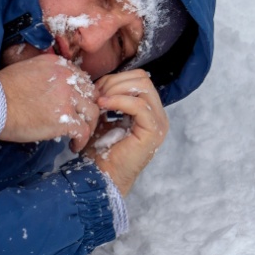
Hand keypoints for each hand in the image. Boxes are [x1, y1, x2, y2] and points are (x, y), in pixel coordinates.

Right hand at [0, 53, 99, 150]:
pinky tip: (74, 146)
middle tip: (82, 119)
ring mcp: (67, 99)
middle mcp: (66, 78)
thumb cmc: (1, 90)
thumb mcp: (26, 69)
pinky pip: (83, 130)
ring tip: (80, 135)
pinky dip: (82, 140)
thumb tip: (49, 87)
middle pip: (90, 94)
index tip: (77, 104)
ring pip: (92, 112)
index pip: (81, 78)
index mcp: (57, 65)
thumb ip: (43, 74)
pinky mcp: (64, 119)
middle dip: (88, 107)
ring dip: (88, 125)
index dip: (81, 93)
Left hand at [82, 69, 167, 195]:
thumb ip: (108, 98)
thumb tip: (101, 80)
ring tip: (99, 101)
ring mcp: (158, 123)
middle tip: (96, 95)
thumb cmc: (100, 150)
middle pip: (142, 79)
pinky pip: (140, 105)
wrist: (101, 176)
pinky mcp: (153, 132)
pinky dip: (119, 101)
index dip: (115, 79)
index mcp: (148, 110)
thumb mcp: (103, 117)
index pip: (138, 78)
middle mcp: (158, 114)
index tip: (96, 90)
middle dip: (115, 82)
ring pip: (143, 87)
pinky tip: (103, 105)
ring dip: (116, 90)